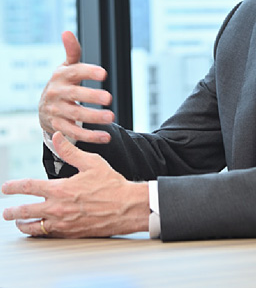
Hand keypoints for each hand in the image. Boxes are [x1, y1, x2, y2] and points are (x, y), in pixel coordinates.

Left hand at [2, 133, 149, 237]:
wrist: (126, 207)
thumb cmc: (112, 184)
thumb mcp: (91, 162)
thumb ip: (70, 151)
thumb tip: (57, 136)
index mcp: (61, 189)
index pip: (30, 187)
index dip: (14, 186)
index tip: (6, 187)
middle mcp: (58, 209)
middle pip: (26, 212)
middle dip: (13, 212)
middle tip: (6, 212)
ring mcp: (64, 224)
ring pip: (35, 228)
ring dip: (24, 225)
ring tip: (19, 224)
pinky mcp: (71, 233)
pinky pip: (50, 235)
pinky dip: (41, 233)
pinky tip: (41, 230)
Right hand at [39, 31, 113, 143]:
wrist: (45, 108)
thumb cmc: (63, 83)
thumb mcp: (67, 67)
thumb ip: (72, 51)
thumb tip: (67, 32)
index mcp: (61, 76)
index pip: (75, 72)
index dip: (89, 72)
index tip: (104, 73)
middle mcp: (58, 93)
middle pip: (75, 95)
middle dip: (92, 97)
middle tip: (109, 98)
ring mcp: (57, 111)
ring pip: (76, 116)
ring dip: (94, 118)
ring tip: (111, 118)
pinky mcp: (60, 127)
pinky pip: (75, 133)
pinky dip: (91, 136)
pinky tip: (106, 136)